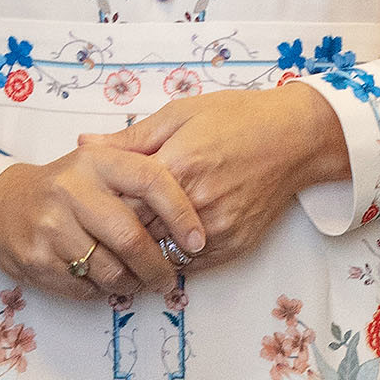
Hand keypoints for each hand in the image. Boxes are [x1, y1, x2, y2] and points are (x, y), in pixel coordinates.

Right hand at [0, 141, 192, 303]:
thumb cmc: (64, 186)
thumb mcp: (96, 163)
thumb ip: (139, 170)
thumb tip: (193, 197)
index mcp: (94, 161)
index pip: (150, 180)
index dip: (181, 212)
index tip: (197, 240)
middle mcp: (71, 190)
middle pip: (131, 236)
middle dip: (159, 264)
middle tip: (170, 276)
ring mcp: (51, 228)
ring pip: (111, 270)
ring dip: (134, 283)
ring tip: (139, 280)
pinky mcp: (38, 261)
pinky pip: (87, 288)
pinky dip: (104, 290)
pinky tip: (105, 279)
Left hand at [107, 85, 348, 275]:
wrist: (295, 137)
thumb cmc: (237, 118)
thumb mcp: (180, 114)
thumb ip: (131, 138)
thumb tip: (84, 145)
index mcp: (176, 166)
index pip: (121, 202)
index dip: (102, 207)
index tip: (89, 207)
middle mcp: (196, 203)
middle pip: (138, 233)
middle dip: (118, 234)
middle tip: (102, 230)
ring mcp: (217, 228)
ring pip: (162, 255)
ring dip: (144, 252)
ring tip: (128, 243)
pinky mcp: (235, 244)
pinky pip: (191, 265)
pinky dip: (173, 258)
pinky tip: (162, 246)